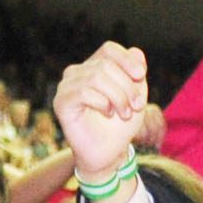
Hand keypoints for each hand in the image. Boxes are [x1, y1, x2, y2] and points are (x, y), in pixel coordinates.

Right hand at [54, 44, 149, 179]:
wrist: (109, 153)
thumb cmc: (121, 125)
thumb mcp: (136, 95)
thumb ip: (136, 73)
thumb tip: (136, 52)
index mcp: (94, 67)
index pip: (108, 49)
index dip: (126, 60)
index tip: (141, 76)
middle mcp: (77, 73)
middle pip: (105, 65)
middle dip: (126, 85)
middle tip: (136, 106)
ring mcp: (66, 87)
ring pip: (96, 77)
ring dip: (118, 96)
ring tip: (124, 113)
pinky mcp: (61, 103)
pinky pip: (84, 92)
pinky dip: (103, 103)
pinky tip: (108, 113)